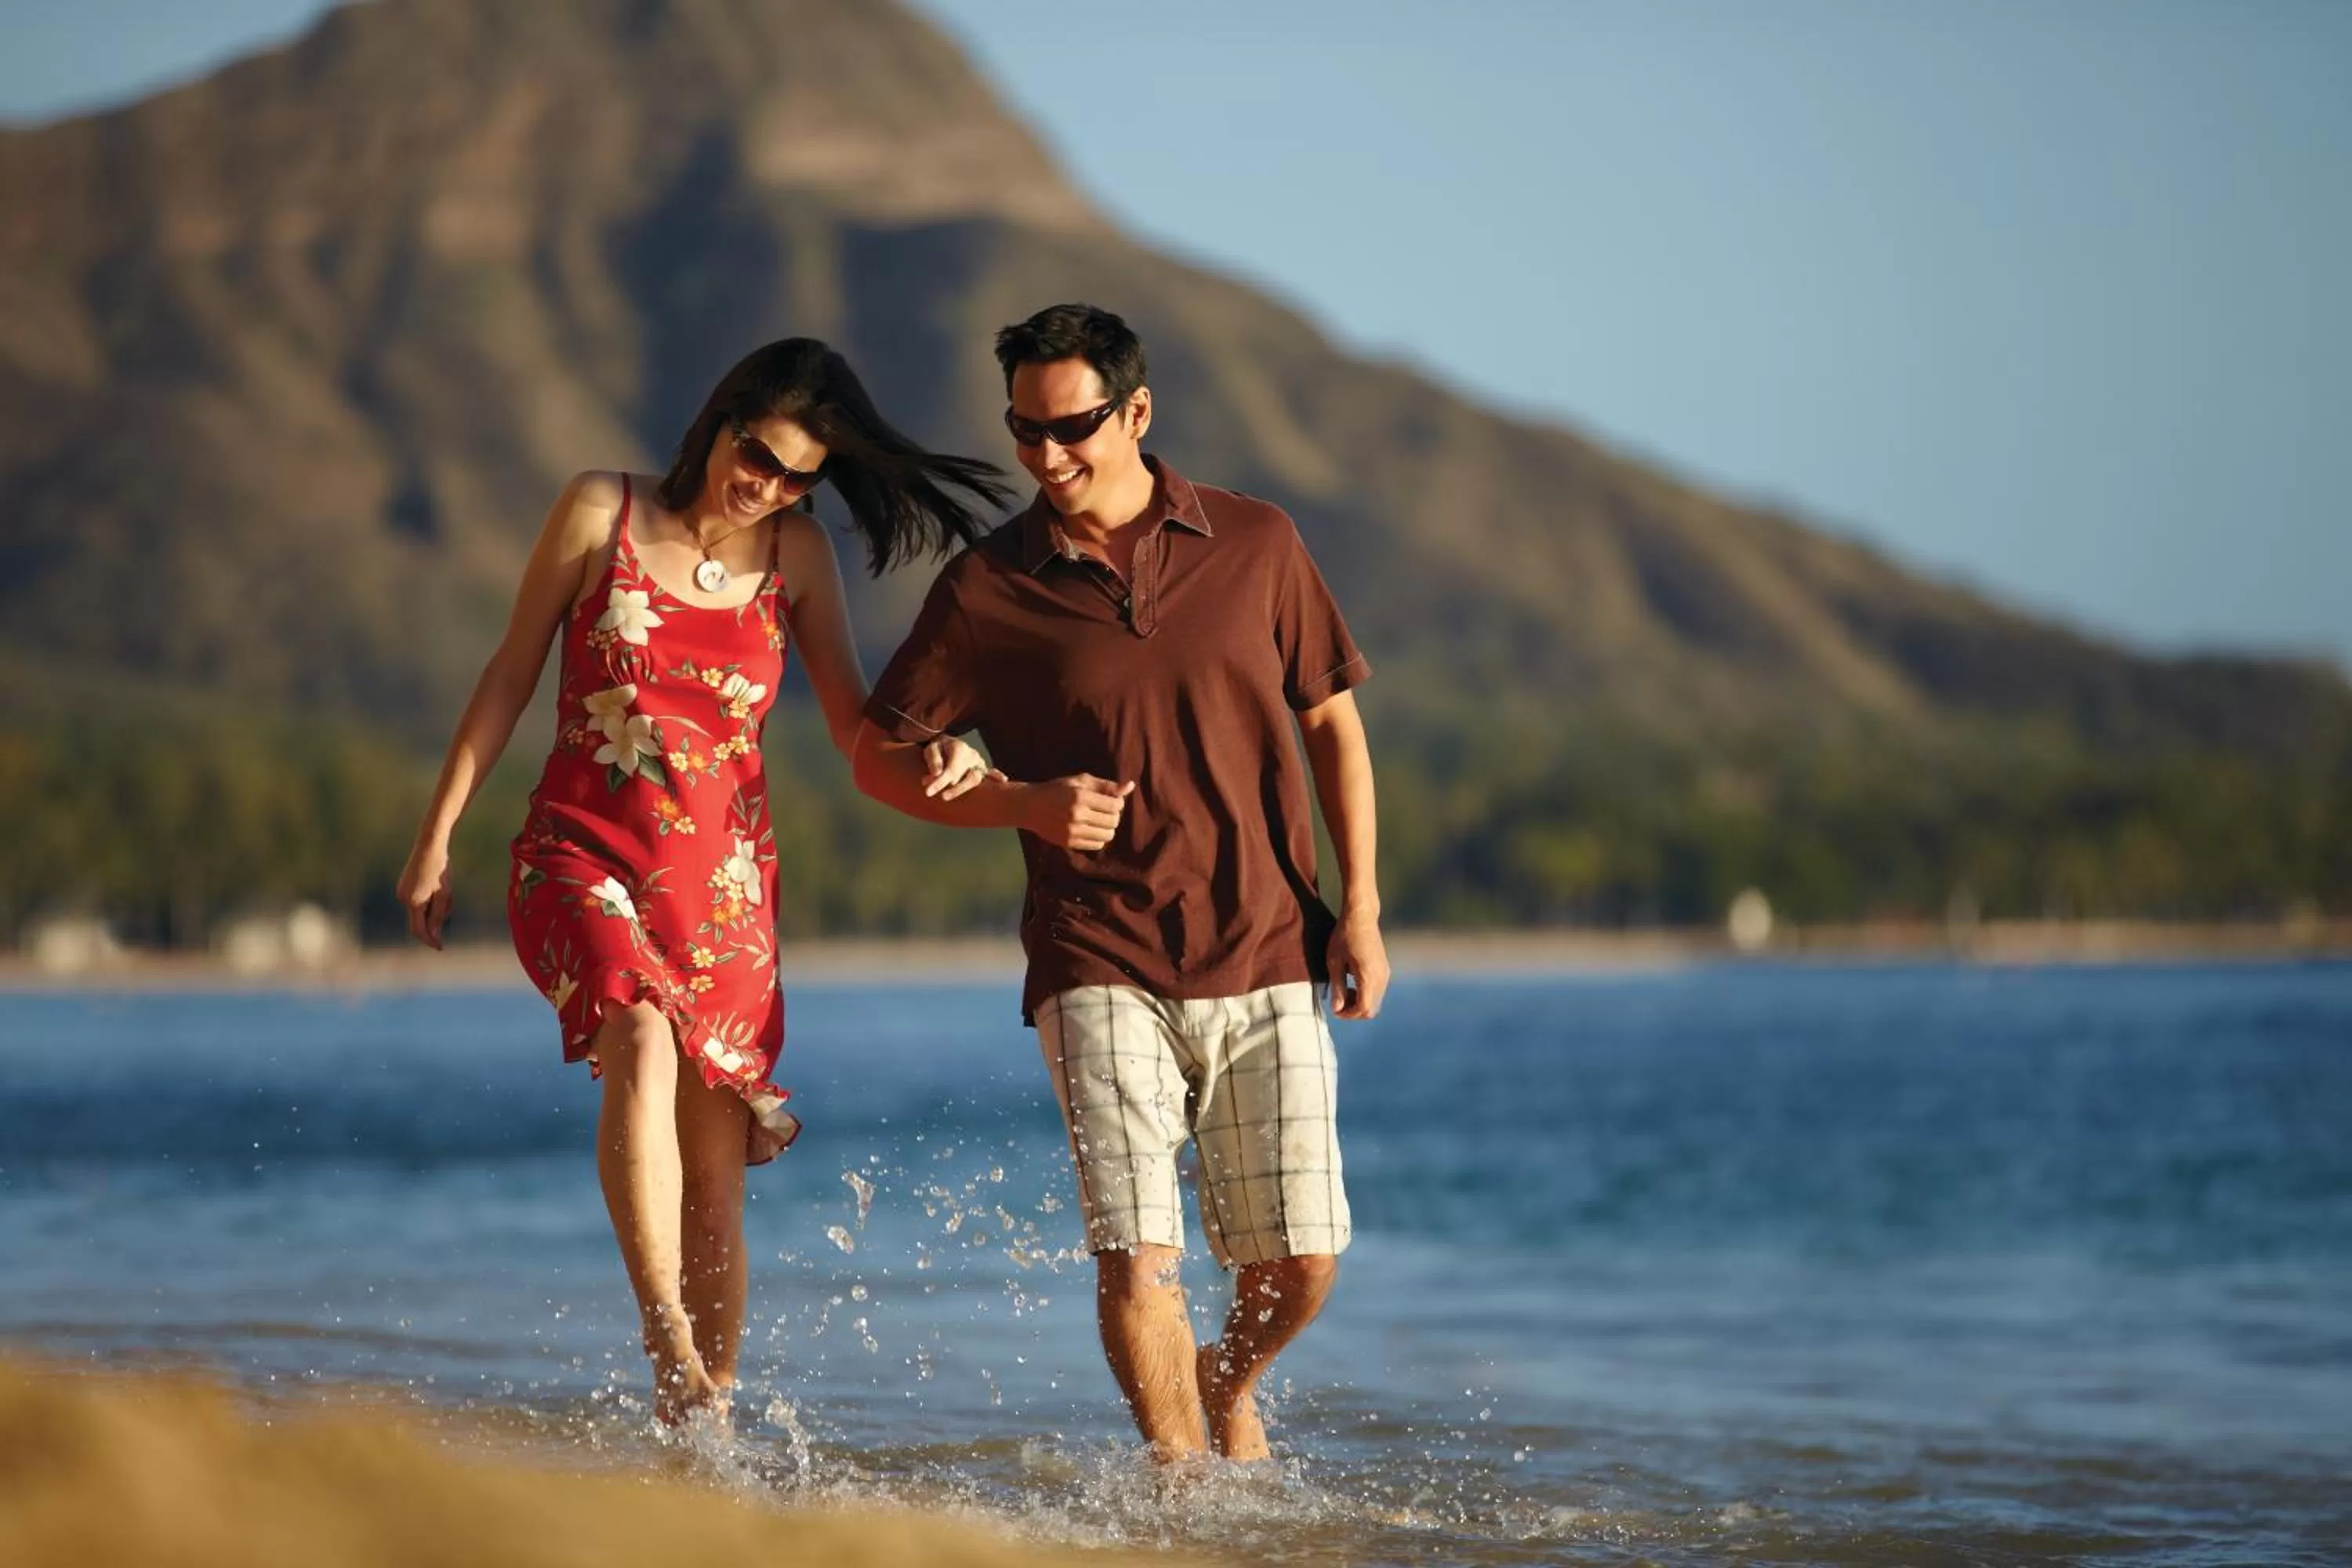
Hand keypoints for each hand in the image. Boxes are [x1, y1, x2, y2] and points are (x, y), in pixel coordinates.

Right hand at [397, 840, 453, 949]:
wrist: (429, 846)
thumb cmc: (439, 869)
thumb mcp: (443, 894)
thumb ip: (438, 916)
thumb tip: (434, 935)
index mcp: (413, 902)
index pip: (419, 930)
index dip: (430, 940)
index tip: (440, 948)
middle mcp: (403, 898)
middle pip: (419, 920)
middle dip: (435, 918)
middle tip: (448, 898)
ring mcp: (401, 892)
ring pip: (419, 910)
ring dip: (434, 907)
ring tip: (445, 887)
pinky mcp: (404, 886)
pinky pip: (417, 900)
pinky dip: (429, 900)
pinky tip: (439, 884)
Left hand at [921, 735, 999, 800]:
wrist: (946, 743)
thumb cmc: (937, 748)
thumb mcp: (931, 748)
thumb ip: (933, 759)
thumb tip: (937, 774)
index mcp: (959, 748)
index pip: (952, 769)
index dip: (940, 782)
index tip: (928, 792)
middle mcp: (972, 755)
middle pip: (968, 775)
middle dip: (955, 788)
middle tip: (942, 797)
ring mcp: (979, 762)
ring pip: (977, 778)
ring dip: (963, 789)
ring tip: (948, 796)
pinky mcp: (982, 768)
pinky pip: (991, 773)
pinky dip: (996, 776)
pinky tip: (1003, 781)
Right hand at [1019, 774, 1134, 851]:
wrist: (1031, 807)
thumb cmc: (1058, 790)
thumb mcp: (1080, 781)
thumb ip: (1106, 785)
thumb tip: (1130, 786)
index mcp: (1081, 797)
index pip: (1115, 805)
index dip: (1118, 802)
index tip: (1110, 800)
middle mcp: (1077, 815)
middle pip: (1113, 821)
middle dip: (1113, 815)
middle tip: (1104, 810)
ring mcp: (1073, 831)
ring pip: (1107, 835)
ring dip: (1107, 828)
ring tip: (1098, 820)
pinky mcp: (1069, 843)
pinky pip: (1096, 845)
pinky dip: (1098, 838)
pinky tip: (1090, 829)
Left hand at [1325, 908, 1388, 1019]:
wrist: (1361, 917)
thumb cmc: (1344, 936)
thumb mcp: (1334, 961)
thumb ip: (1337, 986)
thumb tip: (1337, 1009)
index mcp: (1368, 977)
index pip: (1363, 1009)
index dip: (1348, 1015)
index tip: (1335, 1010)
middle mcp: (1381, 978)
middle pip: (1372, 1010)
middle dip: (1354, 1012)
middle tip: (1338, 1002)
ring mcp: (1386, 974)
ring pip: (1376, 1002)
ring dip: (1360, 1003)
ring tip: (1344, 991)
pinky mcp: (1386, 970)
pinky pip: (1378, 992)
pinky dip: (1366, 995)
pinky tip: (1353, 983)